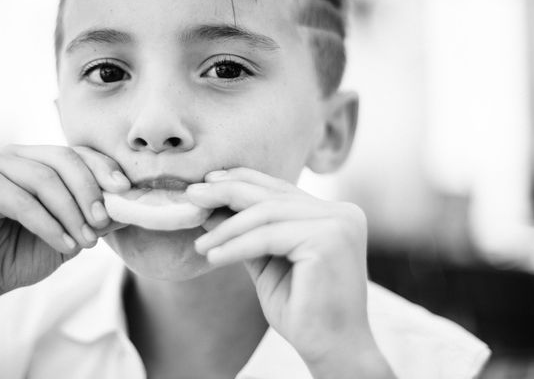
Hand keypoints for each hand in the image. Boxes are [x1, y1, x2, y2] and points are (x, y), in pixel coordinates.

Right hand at [0, 145, 129, 298]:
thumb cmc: (26, 252)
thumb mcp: (72, 232)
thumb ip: (97, 215)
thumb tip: (133, 203)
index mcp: (39, 158)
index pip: (78, 153)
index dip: (104, 167)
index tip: (125, 189)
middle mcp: (16, 155)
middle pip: (64, 159)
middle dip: (90, 191)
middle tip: (103, 222)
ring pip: (45, 180)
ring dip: (71, 213)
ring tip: (86, 242)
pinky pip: (23, 202)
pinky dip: (49, 225)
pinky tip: (65, 245)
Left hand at [187, 168, 393, 377]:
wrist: (333, 352)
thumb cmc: (301, 311)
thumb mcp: (268, 262)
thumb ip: (246, 233)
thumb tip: (209, 206)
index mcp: (332, 214)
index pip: (280, 189)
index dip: (241, 180)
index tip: (207, 183)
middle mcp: (342, 212)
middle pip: (272, 195)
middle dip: (227, 193)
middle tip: (191, 196)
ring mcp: (338, 224)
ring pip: (266, 213)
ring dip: (226, 227)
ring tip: (201, 243)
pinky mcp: (328, 240)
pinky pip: (267, 236)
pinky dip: (235, 245)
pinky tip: (213, 256)